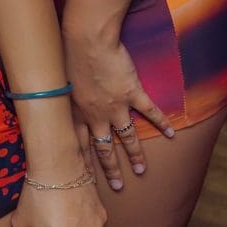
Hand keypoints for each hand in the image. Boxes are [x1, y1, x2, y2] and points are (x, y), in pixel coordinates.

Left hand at [67, 31, 174, 191]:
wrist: (87, 40)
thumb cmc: (67, 55)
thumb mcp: (58, 82)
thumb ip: (61, 96)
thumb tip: (55, 100)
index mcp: (77, 113)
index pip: (79, 146)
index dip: (83, 163)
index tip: (86, 180)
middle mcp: (96, 115)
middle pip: (104, 148)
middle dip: (111, 169)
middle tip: (118, 186)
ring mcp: (116, 106)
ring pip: (128, 137)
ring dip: (135, 155)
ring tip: (141, 170)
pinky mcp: (132, 93)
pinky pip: (150, 112)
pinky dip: (162, 123)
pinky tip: (172, 134)